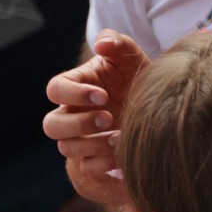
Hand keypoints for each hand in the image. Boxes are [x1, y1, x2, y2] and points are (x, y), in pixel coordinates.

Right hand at [43, 30, 149, 204]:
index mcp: (75, 87)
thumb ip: (117, 43)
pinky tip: (123, 155)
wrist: (160, 111)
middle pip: (51, 125)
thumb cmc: (137, 79)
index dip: (73, 94)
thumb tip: (102, 45)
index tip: (102, 95)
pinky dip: (103, 163)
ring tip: (121, 138)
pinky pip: (86, 168)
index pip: (55, 89)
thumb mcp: (132, 58)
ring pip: (67, 147)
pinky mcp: (93, 161)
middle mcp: (71, 115)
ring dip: (92, 144)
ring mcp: (80, 140)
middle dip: (78, 123)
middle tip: (108, 118)